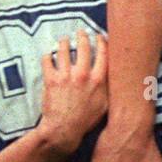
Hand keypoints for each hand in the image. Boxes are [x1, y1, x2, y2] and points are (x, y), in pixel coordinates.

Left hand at [36, 30, 107, 152]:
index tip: (99, 36)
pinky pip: (47, 60)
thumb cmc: (85, 121)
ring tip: (63, 40)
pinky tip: (49, 55)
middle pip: (84, 46)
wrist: (64, 130)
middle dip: (82, 36)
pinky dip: (48, 56)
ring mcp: (66, 75)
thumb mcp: (104, 105)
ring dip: (64, 42)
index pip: (103, 53)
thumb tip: (114, 77)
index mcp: (99, 80)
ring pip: (64, 49)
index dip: (101, 41)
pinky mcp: (51, 79)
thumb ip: (108, 88)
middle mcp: (83, 74)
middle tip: (80, 31)